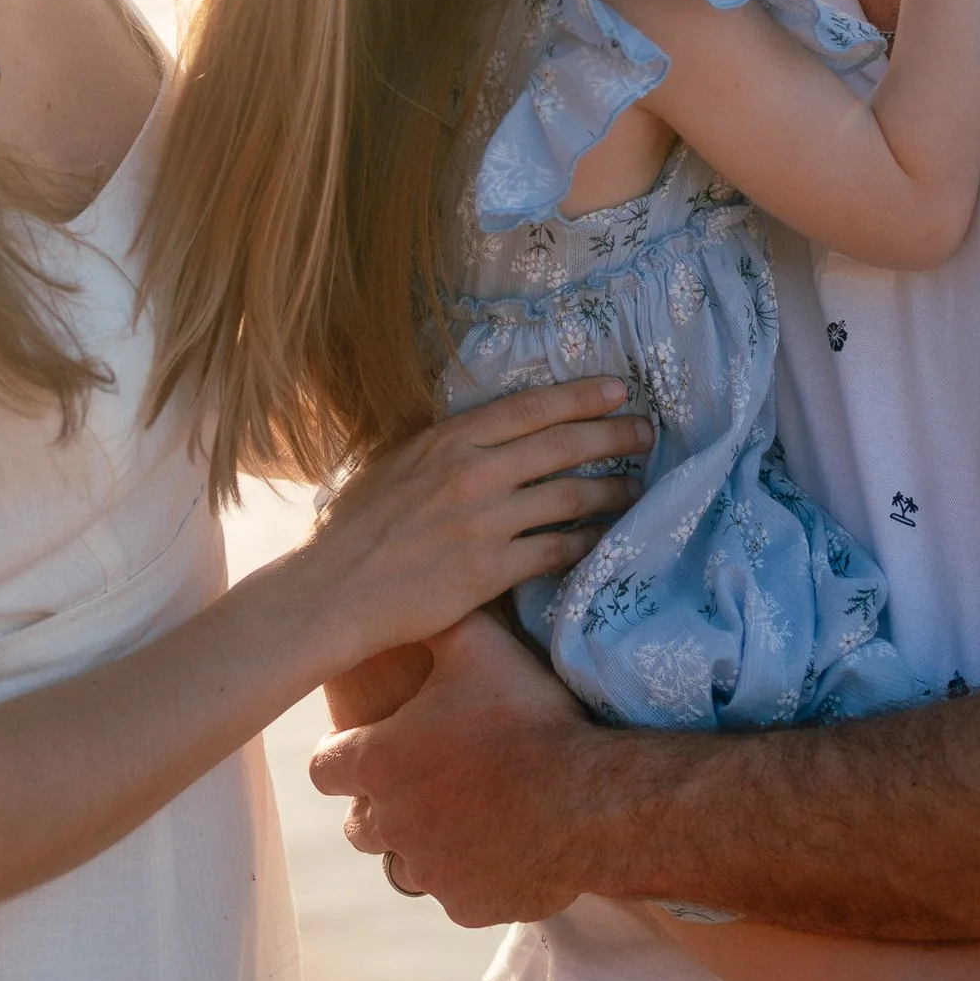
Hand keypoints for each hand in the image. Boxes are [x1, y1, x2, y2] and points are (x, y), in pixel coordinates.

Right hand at [281, 379, 650, 677]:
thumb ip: (444, 447)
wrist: (332, 590)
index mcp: (448, 440)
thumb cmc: (354, 527)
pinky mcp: (489, 571)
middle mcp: (472, 473)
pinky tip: (606, 539)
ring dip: (612, 491)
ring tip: (636, 488)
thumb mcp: (396, 462)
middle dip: (614, 436)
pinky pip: (556, 551)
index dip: (582, 396)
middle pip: (563, 446)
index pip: (531, 407)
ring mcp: (484, 522)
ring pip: (570, 498)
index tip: (619, 391)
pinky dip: (587, 542)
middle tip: (647, 433)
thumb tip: (486, 434)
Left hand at [310, 613, 603, 926]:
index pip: (323, 766)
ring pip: (403, 864)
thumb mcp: (480, 648)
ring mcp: (428, 872)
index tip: (368, 743)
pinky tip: (501, 846)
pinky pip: (453, 894)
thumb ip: (437, 623)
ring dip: (421, 844)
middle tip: (424, 780)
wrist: (590, 800)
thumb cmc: (529, 718)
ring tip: (464, 814)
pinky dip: (469, 875)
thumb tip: (417, 592)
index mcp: (380, 763)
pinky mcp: (465, 907)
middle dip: (381, 803)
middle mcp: (391, 824)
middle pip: (358, 823)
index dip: (343, 752)